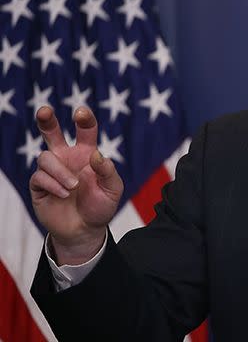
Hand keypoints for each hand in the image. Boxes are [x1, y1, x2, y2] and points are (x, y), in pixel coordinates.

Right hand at [30, 106, 122, 264]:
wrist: (85, 230)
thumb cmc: (101, 206)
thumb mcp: (113, 189)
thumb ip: (108, 171)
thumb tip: (95, 154)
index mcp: (86, 154)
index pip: (85, 131)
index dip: (84, 119)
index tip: (81, 112)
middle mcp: (67, 158)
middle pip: (51, 132)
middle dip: (47, 120)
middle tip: (45, 111)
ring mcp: (52, 171)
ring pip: (45, 157)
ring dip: (60, 171)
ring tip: (73, 187)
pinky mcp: (39, 186)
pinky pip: (39, 177)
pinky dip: (53, 184)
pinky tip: (64, 194)